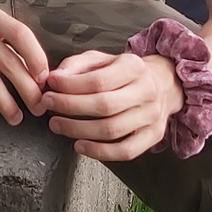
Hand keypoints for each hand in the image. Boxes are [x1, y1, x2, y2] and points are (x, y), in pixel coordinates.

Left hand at [42, 50, 182, 160]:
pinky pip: (126, 151)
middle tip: (47, 106)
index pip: (98, 80)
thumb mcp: (102, 59)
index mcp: (133, 67)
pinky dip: (99, 152)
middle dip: (70, 107)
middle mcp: (146, 91)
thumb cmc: (124, 73)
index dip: (70, 86)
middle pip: (104, 106)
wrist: (163, 84)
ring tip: (57, 125)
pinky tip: (79, 145)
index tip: (50, 87)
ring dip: (78, 130)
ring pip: (112, 130)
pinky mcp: (153, 136)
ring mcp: (152, 116)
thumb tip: (55, 78)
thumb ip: (77, 65)